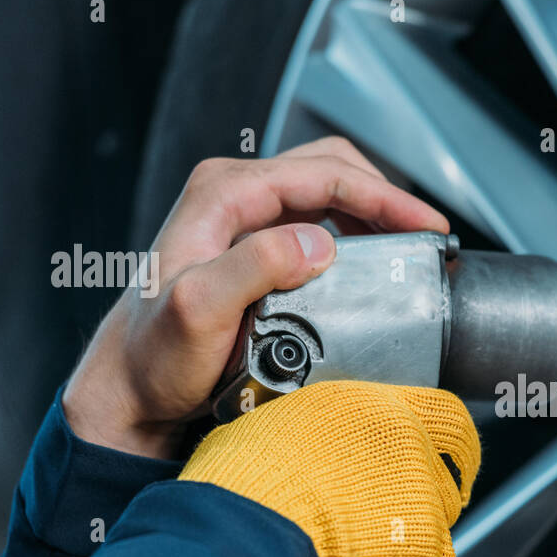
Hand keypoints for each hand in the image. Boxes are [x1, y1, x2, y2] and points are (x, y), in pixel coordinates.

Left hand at [62, 137, 447, 458]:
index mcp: (222, 194)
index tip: (426, 226)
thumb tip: (317, 243)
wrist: (130, 387)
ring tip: (406, 249)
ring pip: (327, 193)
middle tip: (426, 236)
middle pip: (330, 170)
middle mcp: (233, 195)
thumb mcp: (198, 310)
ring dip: (372, 215)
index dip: (383, 197)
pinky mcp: (254, 246)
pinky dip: (353, 235)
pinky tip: (370, 263)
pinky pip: (317, 222)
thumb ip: (253, 267)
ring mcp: (244, 219)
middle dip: (385, 198)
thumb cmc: (154, 356)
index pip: (322, 174)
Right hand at [178, 381, 480, 556]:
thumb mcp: (275, 427)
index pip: (447, 417)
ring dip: (411, 556)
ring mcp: (424, 507)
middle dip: (427, 508)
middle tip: (397, 527)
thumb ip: (315, 435)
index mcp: (378, 410)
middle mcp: (411, 451)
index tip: (454, 462)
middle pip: (444, 482)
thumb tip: (300, 448)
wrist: (247, 538)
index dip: (452, 447)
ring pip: (438, 537)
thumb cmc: (244, 485)